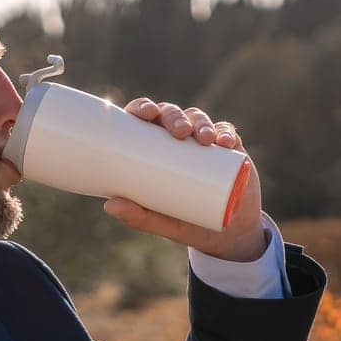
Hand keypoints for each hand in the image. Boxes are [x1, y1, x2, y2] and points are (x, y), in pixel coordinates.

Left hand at [104, 98, 266, 261]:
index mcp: (154, 148)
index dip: (143, 107)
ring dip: (201, 123)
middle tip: (180, 132)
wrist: (227, 234)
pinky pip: (227, 134)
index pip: (145, 119)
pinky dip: (226, 134)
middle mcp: (178, 140)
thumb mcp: (162, 223)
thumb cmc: (186, 224)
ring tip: (205, 140)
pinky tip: (226, 142)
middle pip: (172, 114)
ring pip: (199, 119)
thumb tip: (110, 206)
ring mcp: (203, 142)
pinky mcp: (229, 149)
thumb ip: (138, 217)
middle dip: (175, 116)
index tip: (146, 114)